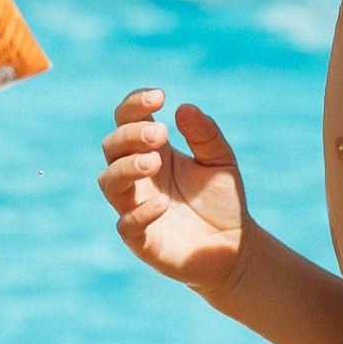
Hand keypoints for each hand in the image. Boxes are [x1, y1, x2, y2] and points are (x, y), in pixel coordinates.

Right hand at [99, 87, 247, 293]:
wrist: (234, 247)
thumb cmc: (221, 200)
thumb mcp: (221, 161)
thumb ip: (205, 135)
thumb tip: (183, 107)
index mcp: (152, 150)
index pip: (127, 119)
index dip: (135, 104)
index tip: (160, 97)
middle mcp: (137, 176)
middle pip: (112, 146)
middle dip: (131, 135)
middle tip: (161, 134)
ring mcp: (135, 207)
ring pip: (109, 182)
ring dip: (126, 168)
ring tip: (154, 162)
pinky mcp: (141, 240)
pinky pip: (126, 225)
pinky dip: (140, 212)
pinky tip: (163, 204)